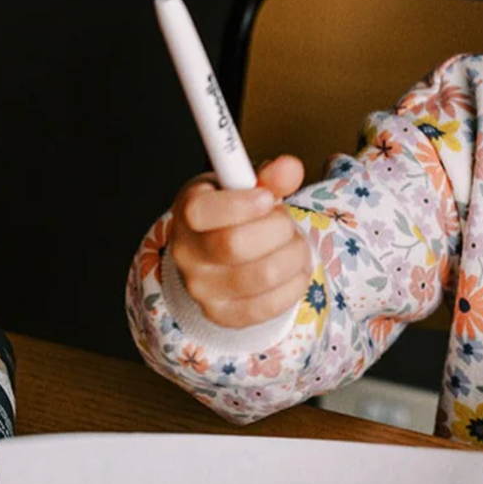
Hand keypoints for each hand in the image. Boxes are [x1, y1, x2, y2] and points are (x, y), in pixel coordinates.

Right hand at [167, 155, 310, 327]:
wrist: (220, 258)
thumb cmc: (237, 214)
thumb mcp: (248, 187)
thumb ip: (270, 177)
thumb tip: (289, 168)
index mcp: (189, 210)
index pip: (201, 211)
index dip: (241, 204)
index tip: (268, 199)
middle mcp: (187, 253)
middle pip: (236, 245)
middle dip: (277, 229)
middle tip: (284, 222)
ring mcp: (201, 289)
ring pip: (263, 275)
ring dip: (294, 254)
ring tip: (293, 244)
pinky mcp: (223, 315)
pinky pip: (270, 305)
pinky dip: (295, 282)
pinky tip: (293, 268)